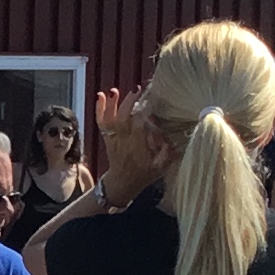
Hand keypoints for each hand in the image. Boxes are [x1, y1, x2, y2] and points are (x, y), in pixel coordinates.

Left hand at [93, 85, 167, 208]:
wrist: (121, 184)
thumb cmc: (143, 175)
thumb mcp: (159, 168)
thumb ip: (167, 154)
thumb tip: (173, 141)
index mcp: (137, 148)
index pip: (139, 127)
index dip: (143, 114)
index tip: (150, 102)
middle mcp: (124, 142)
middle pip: (123, 120)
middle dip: (128, 104)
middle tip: (136, 90)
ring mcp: (113, 139)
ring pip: (110, 120)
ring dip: (111, 105)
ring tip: (114, 91)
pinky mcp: (107, 138)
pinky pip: (102, 123)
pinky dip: (100, 110)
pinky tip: (100, 96)